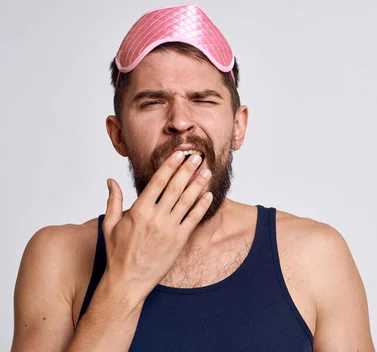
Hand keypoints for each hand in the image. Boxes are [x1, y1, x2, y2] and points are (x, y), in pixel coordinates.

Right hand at [102, 151, 212, 301]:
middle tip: (198, 157)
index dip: (170, 166)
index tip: (179, 154)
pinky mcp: (179, 241)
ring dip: (198, 184)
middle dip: (188, 170)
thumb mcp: (110, 225)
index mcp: (138, 211)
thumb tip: (111, 180)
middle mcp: (155, 218)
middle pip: (175, 187)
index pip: (157, 182)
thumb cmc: (117, 254)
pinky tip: (208, 195)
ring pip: (187, 201)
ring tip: (207, 171)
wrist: (127, 282)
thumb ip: (113, 201)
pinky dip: (202, 206)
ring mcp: (168, 229)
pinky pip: (193, 219)